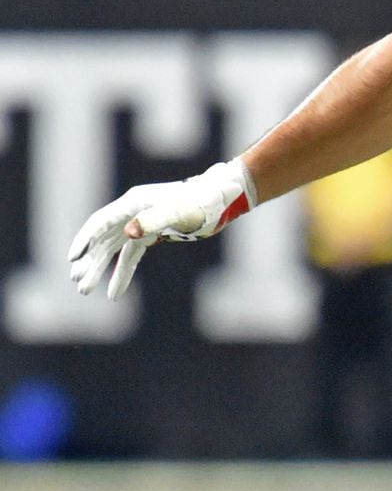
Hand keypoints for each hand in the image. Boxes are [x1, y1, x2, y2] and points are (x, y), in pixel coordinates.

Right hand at [68, 158, 255, 299]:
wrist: (220, 197)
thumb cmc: (202, 202)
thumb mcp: (181, 211)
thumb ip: (156, 220)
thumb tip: (129, 234)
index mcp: (135, 203)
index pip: (101, 223)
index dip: (85, 240)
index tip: (72, 259)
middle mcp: (133, 212)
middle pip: (103, 239)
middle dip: (89, 262)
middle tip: (78, 283)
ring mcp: (142, 223)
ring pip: (113, 249)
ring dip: (99, 268)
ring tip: (84, 290)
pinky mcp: (153, 235)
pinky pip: (130, 256)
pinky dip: (121, 273)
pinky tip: (113, 293)